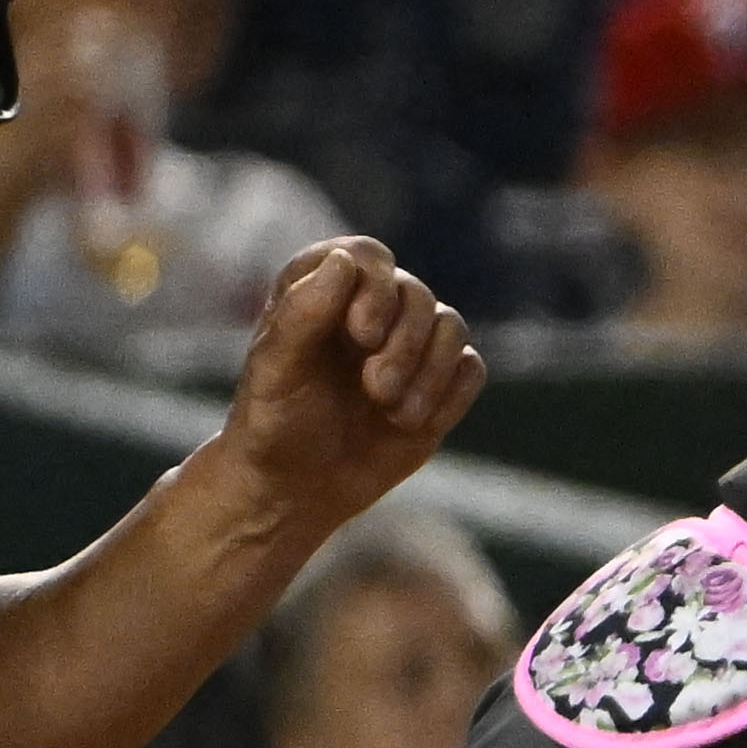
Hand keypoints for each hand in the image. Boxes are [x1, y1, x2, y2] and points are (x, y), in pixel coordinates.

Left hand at [216, 242, 480, 537]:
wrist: (296, 489)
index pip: (366, 257)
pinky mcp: (438, 381)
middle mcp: (368, 311)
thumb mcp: (275, 371)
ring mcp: (408, 346)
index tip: (361, 333)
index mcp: (320, 295)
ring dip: (428, 372)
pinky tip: (410, 423)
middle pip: (416, 294)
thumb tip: (346, 261)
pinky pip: (471, 369)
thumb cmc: (273, 425)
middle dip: (404, 344)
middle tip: (375, 389)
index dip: (375, 288)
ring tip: (391, 411)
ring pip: (452, 327)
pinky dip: (448, 396)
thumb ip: (302, 313)